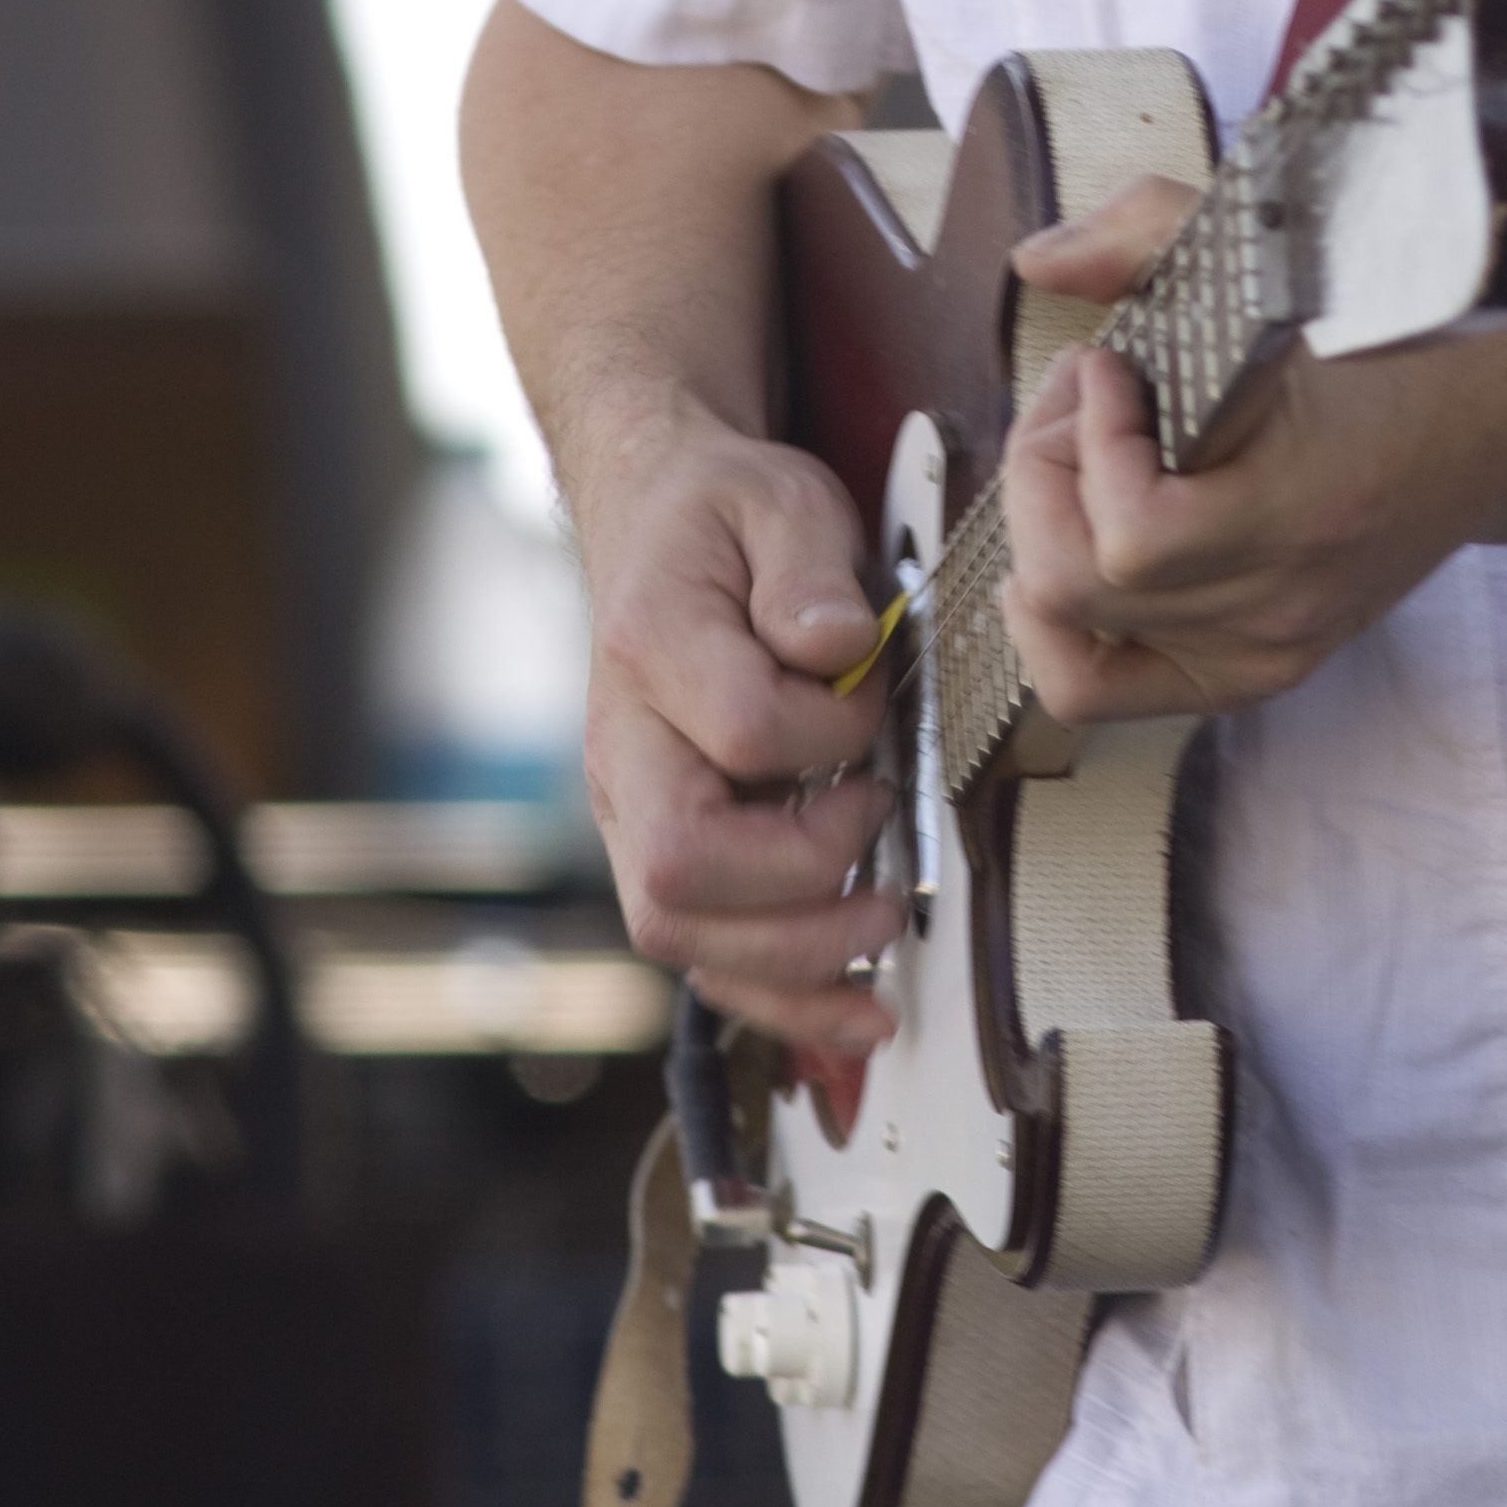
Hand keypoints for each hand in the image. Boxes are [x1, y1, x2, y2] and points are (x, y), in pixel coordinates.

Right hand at [574, 384, 904, 1054]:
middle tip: (884, 848)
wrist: (657, 525)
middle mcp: (622, 743)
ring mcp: (629, 807)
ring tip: (883, 933)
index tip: (872, 705)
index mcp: (652, 643)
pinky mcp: (656, 847)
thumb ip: (807, 568)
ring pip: (678, 932)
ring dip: (794, 964)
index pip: (738, 729)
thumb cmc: (723, 518)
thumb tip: (838, 644)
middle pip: (676, 869)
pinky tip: (856, 1007)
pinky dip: (779, 996)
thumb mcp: (779, 500)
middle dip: (801, 890)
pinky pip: (701, 952)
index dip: (826, 733)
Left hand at [997, 180, 1506, 722]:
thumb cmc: (1402, 333)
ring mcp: (1268, 651)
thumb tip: (1039, 260)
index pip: (1135, 534)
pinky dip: (1062, 626)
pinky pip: (1106, 690)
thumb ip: (1149, 233)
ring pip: (1072, 652)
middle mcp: (1282, 603)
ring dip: (1042, 545)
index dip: (1088, 441)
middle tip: (1082, 400)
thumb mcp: (1283, 258)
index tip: (1110, 364)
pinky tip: (1076, 546)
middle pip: (1075, 589)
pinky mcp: (1258, 670)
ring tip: (1079, 470)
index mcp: (1303, 507)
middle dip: (1043, 478)